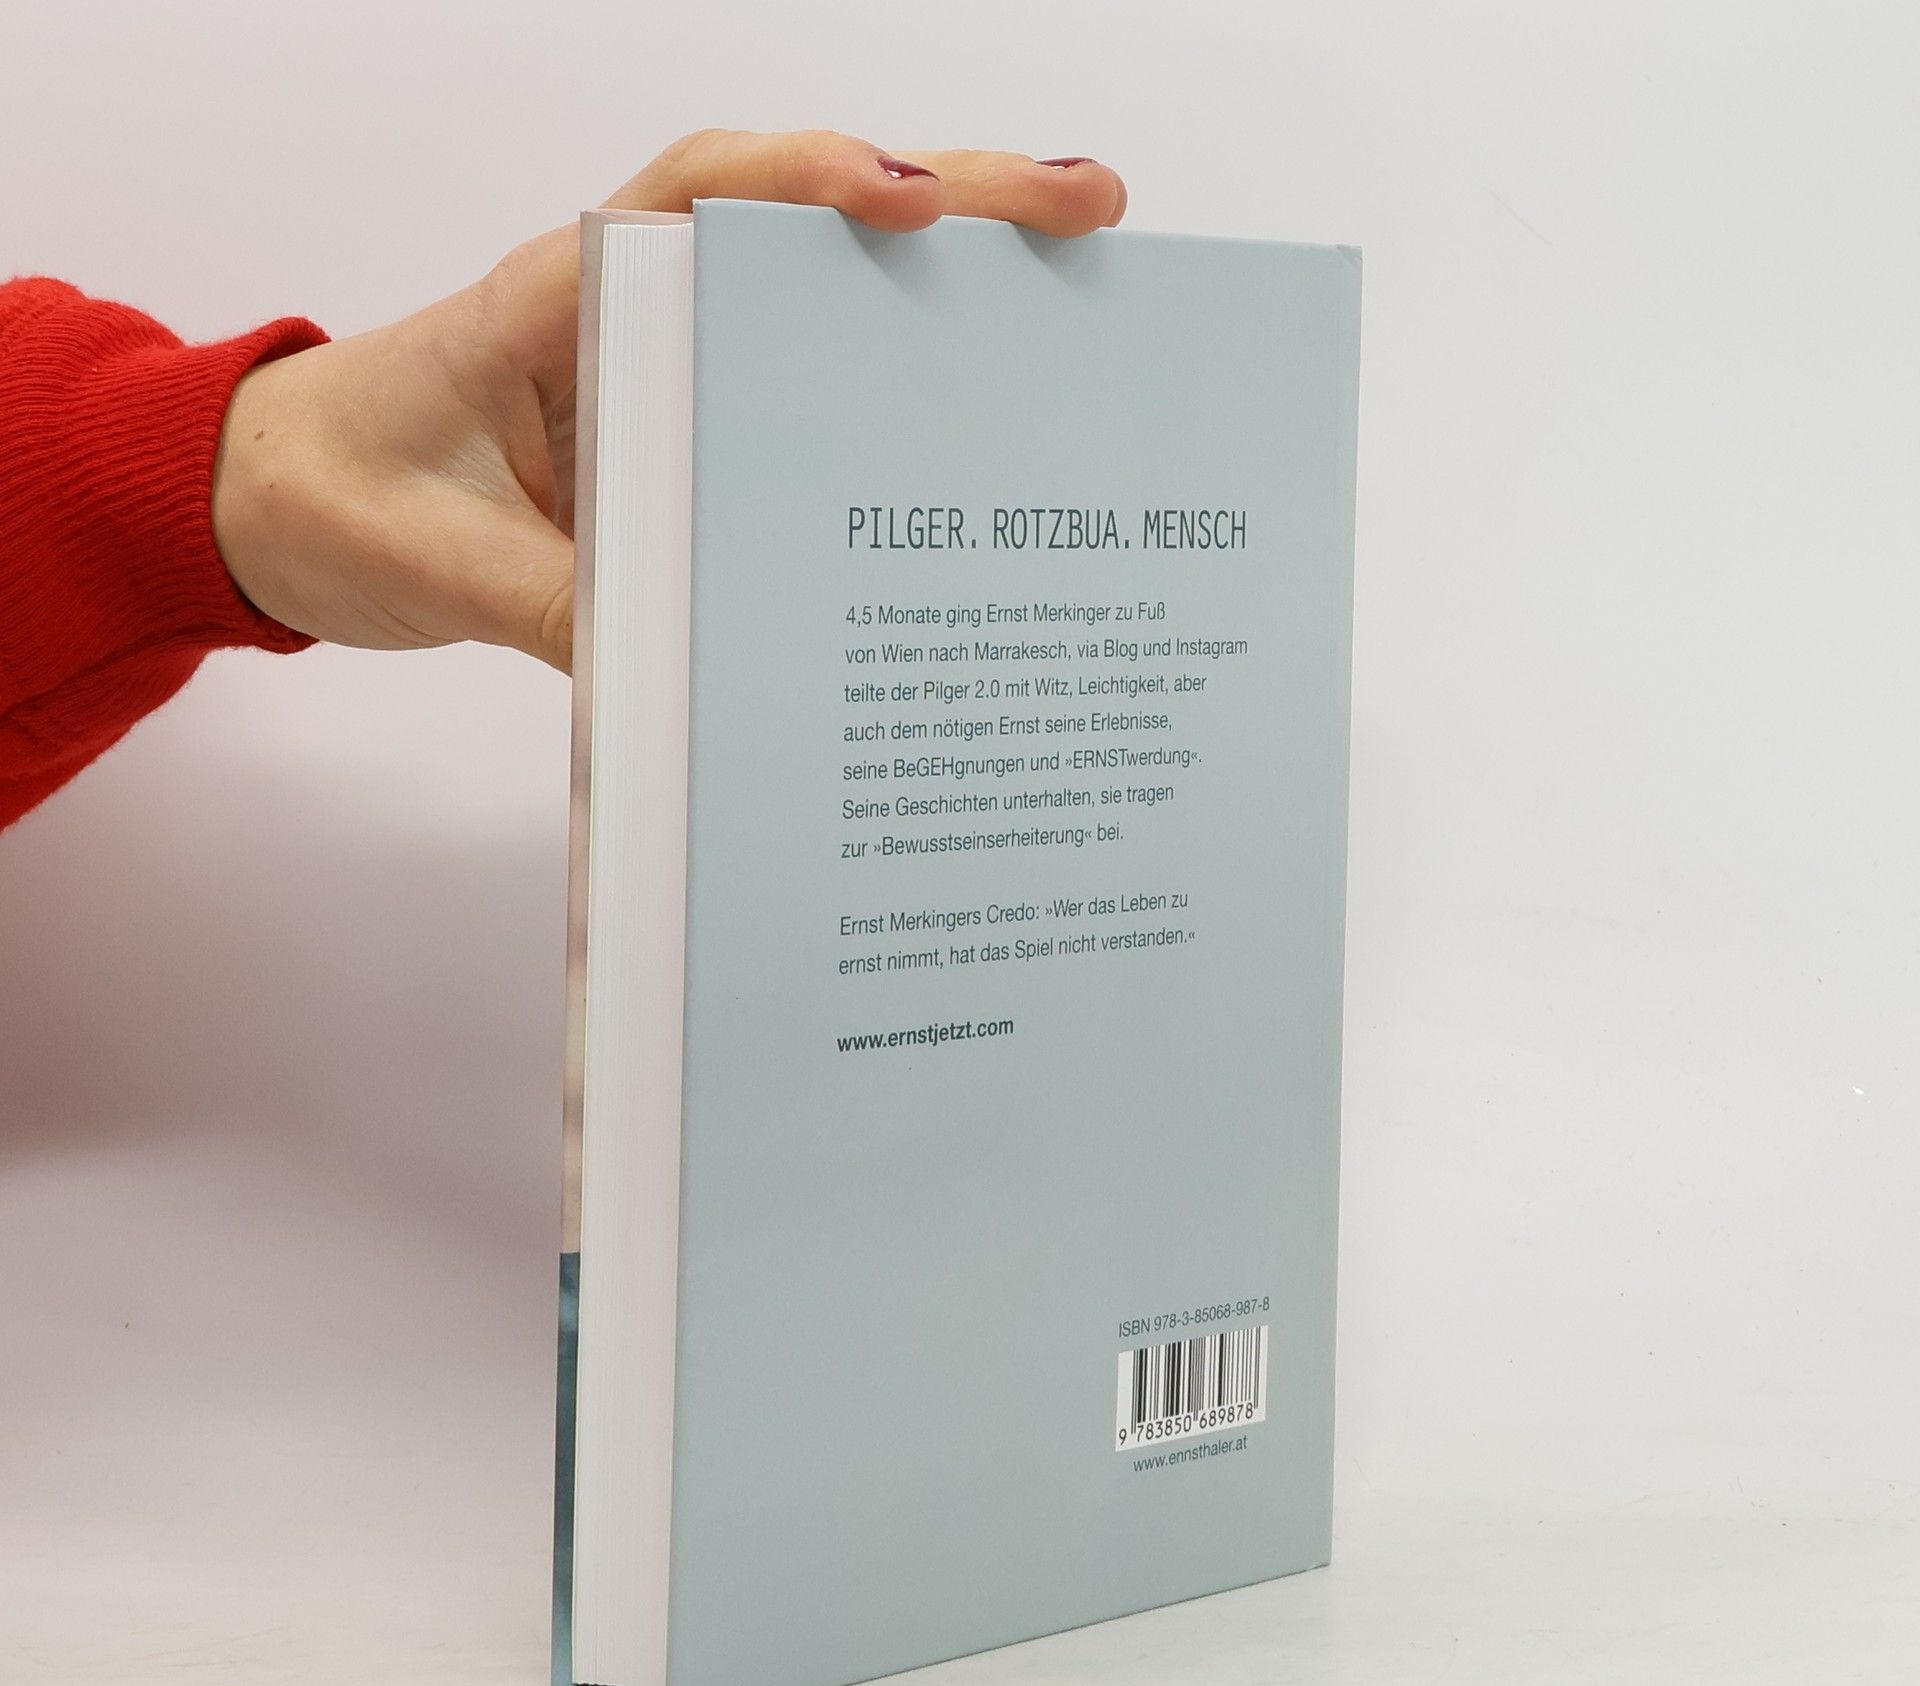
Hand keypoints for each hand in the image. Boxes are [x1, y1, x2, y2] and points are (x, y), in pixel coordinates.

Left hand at [212, 131, 1127, 672]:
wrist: (280, 512)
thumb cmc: (338, 498)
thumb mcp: (430, 559)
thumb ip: (548, 600)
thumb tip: (689, 669)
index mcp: (555, 302)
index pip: (696, 204)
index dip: (811, 188)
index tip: (916, 206)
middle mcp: (629, 312)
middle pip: (803, 226)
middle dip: (955, 201)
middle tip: (1088, 209)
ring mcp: (667, 366)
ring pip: (823, 296)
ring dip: (952, 284)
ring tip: (1082, 281)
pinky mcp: (684, 431)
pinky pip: (802, 388)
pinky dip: (895, 384)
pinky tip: (982, 409)